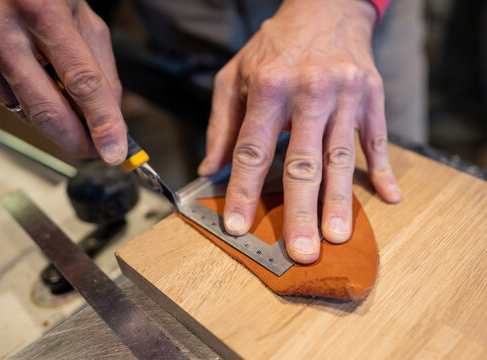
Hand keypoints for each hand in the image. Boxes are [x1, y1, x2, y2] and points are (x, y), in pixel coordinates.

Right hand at [0, 0, 126, 163]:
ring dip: (47, 111)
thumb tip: (109, 120)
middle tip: (92, 149)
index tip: (113, 150)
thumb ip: (100, 68)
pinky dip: (20, 97)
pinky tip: (20, 69)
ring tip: (49, 77)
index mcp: (43, 11)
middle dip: (74, 139)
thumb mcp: (82, 18)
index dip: (101, 122)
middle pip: (45, 109)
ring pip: (23, 110)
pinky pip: (1, 101)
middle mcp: (1, 28)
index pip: (81, 81)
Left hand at [198, 0, 401, 263]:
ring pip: (340, 157)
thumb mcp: (234, 76)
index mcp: (269, 86)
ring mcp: (345, 94)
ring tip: (333, 236)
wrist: (323, 8)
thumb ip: (221, 124)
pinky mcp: (371, 95)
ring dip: (337, 200)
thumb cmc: (273, 48)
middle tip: (298, 251)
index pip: (252, 149)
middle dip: (299, 210)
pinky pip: (376, 139)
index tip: (237, 225)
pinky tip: (387, 197)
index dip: (242, 189)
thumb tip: (208, 168)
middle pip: (301, 161)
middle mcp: (309, 91)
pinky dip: (382, 169)